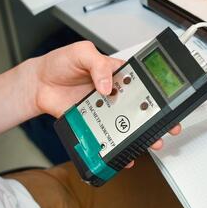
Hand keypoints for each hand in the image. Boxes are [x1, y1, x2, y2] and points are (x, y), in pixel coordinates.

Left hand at [30, 42, 181, 159]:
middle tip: (168, 126)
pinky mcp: (92, 123)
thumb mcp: (81, 53)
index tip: (167, 100)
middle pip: (140, 106)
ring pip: (127, 124)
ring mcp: (104, 109)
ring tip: (152, 142)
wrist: (38, 84)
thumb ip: (97, 64)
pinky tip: (124, 154)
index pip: (142, 81)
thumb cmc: (59, 63)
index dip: (156, 91)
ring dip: (141, 135)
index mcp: (116, 73)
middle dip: (157, 118)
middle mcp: (113, 92)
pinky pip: (107, 136)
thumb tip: (106, 84)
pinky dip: (116, 148)